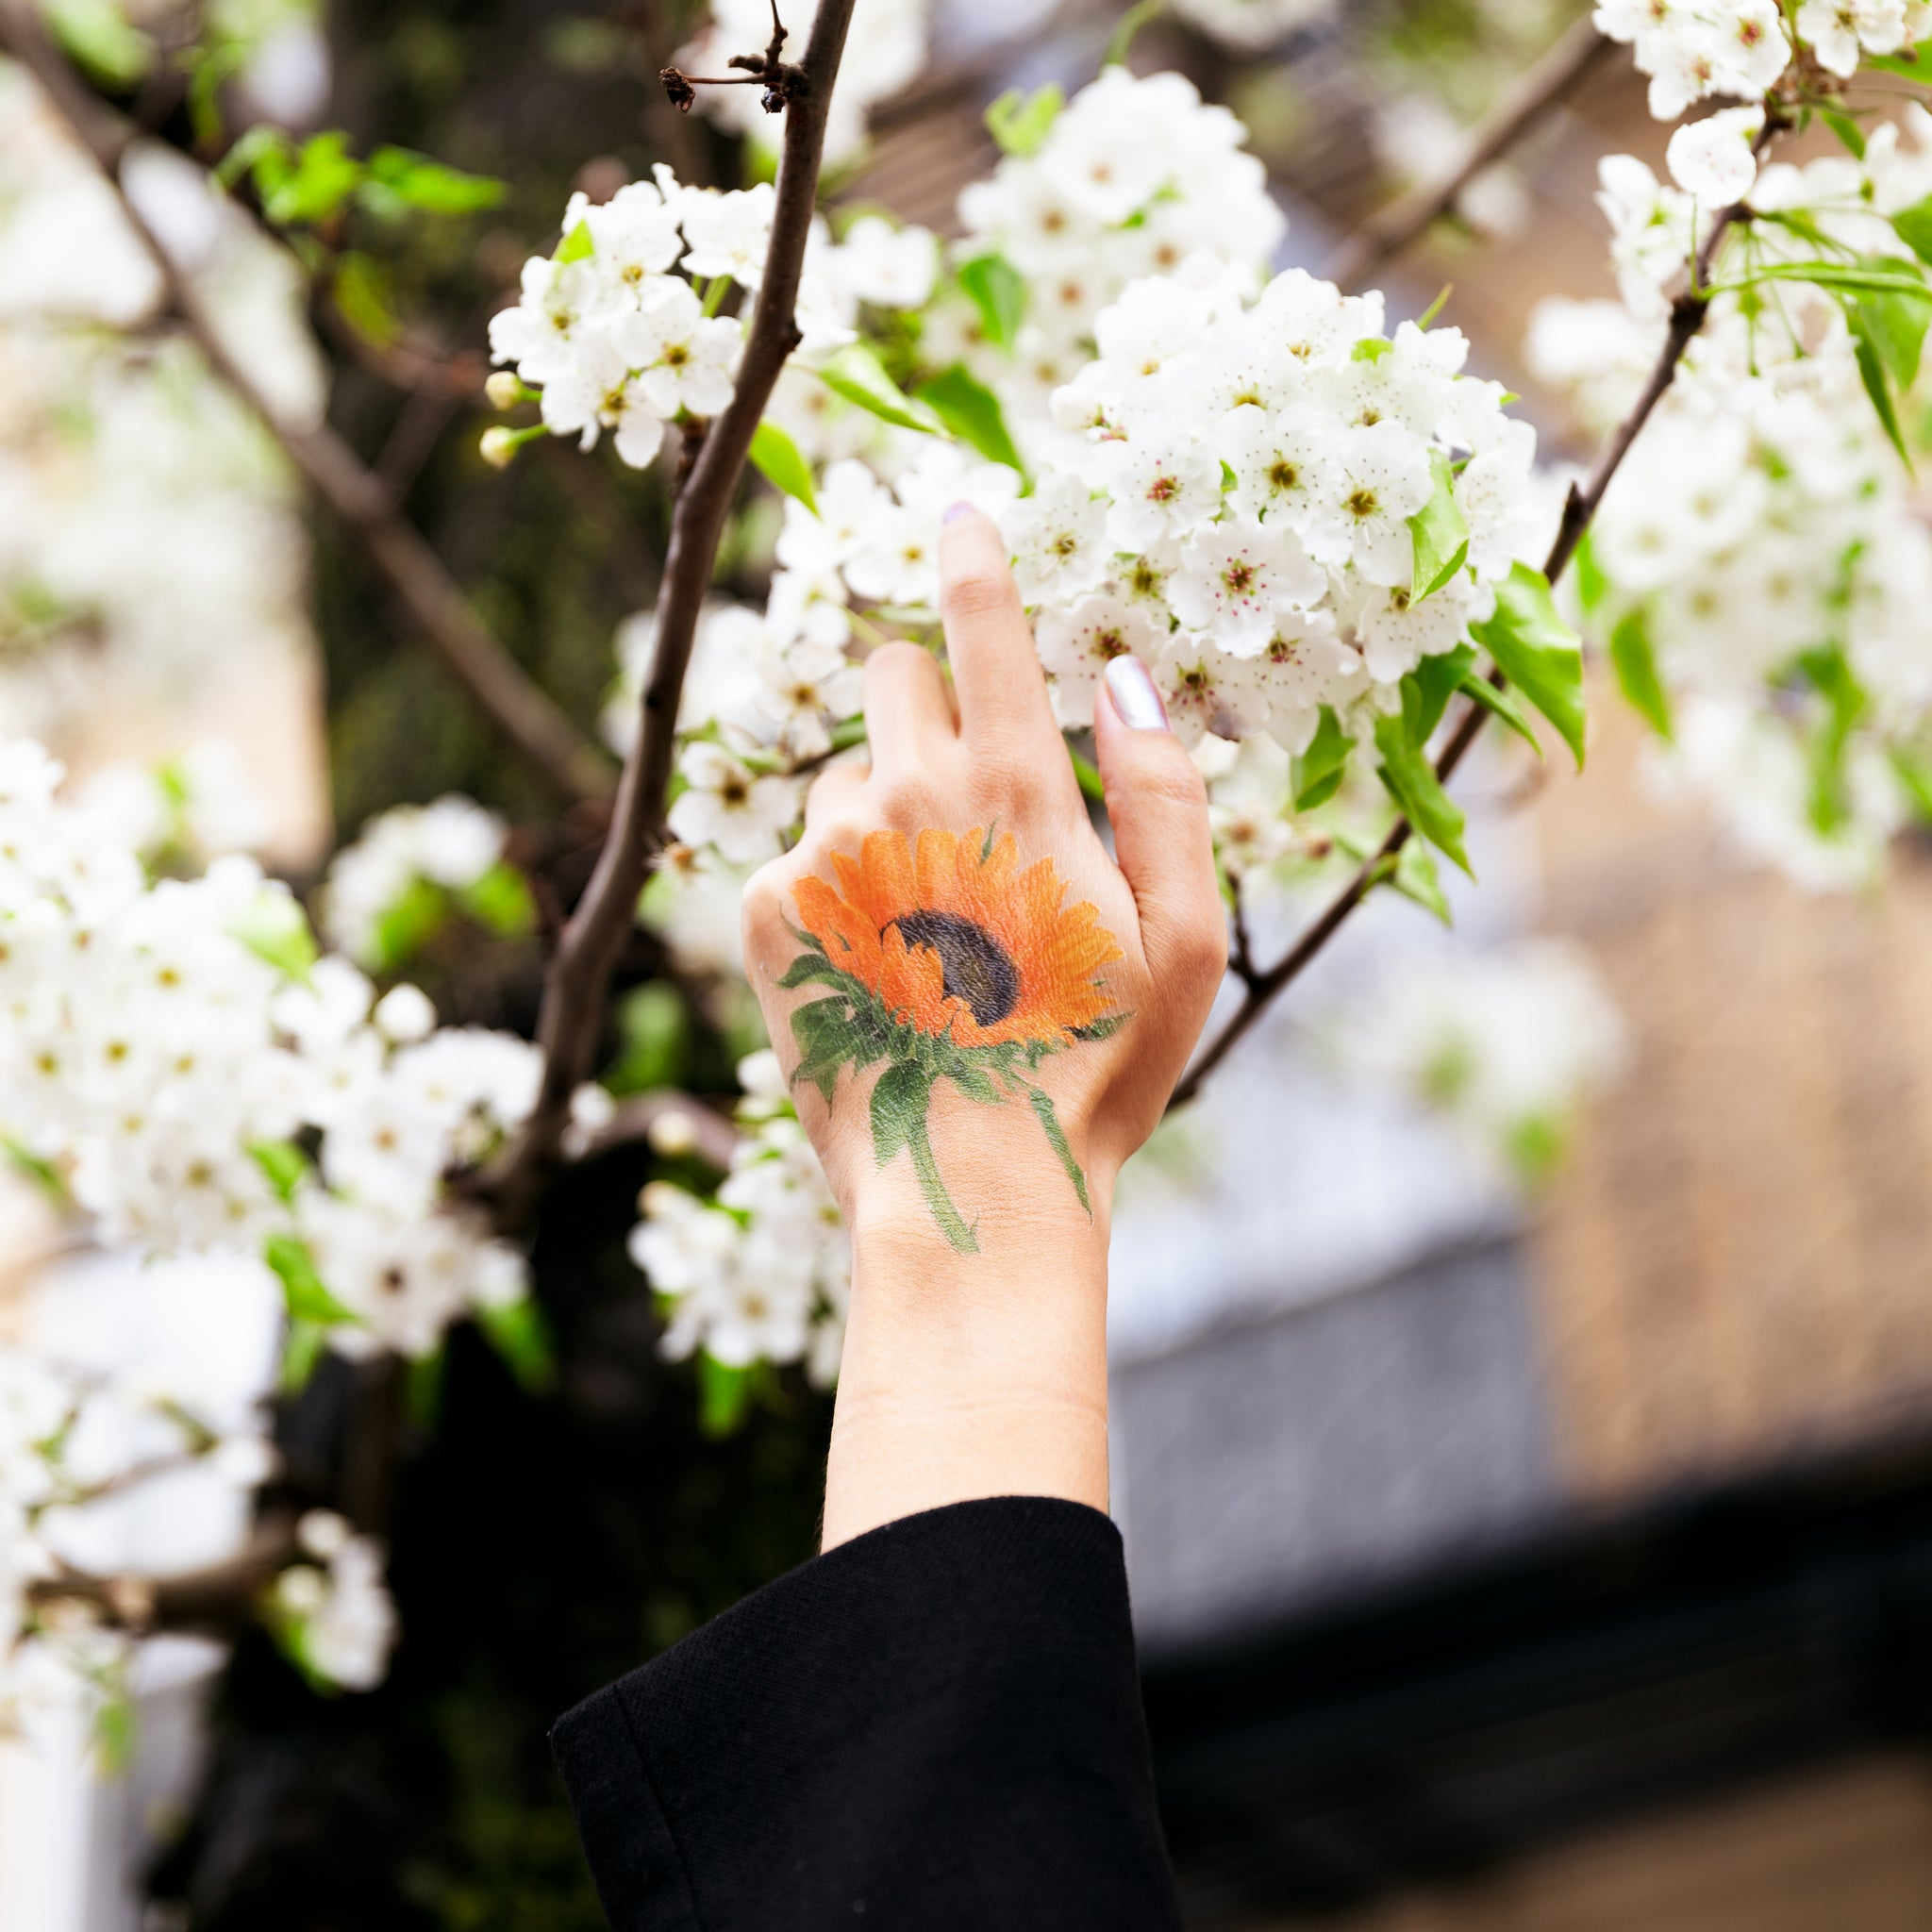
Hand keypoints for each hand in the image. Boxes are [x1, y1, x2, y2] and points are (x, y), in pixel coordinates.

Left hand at [739, 503, 1225, 1546]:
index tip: (955, 515)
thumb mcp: (1184, 939)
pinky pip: (796, 851)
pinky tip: (881, 967)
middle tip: (971, 802)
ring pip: (845, 774)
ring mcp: (819, 850)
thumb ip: (1160, 789)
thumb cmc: (1094, 1072)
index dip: (972, 559)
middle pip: (890, 674)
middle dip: (927, 702)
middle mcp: (901, 795)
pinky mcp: (760, 909)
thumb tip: (1122, 674)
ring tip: (932, 931)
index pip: (981, 626)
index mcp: (1013, 789)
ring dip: (884, 813)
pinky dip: (835, 884)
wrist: (965, 1192)